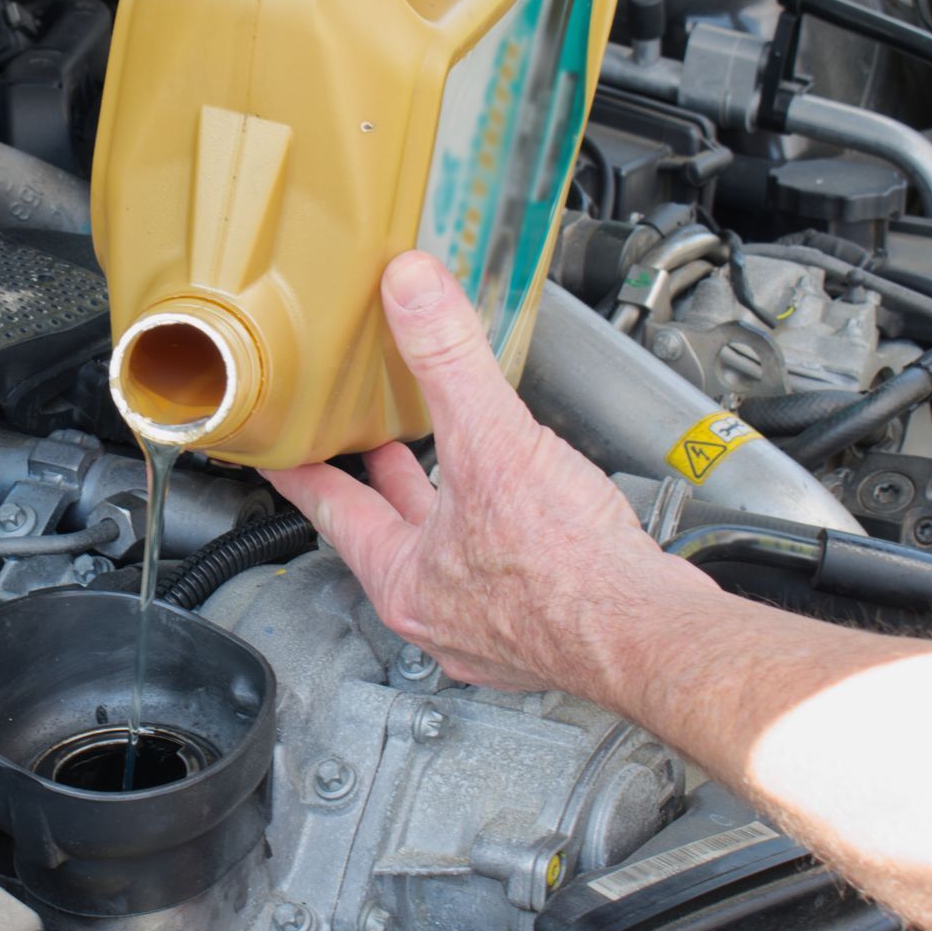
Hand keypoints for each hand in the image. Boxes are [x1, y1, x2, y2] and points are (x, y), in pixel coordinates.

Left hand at [263, 251, 712, 693]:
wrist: (651, 638)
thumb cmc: (570, 573)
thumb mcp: (494, 444)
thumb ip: (449, 360)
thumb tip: (411, 292)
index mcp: (404, 580)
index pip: (331, 512)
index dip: (304, 473)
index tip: (280, 456)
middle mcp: (438, 614)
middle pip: (389, 534)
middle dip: (379, 484)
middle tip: (362, 447)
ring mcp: (491, 628)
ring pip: (449, 555)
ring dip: (444, 506)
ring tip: (444, 464)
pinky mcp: (544, 629)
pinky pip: (504, 570)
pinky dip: (500, 532)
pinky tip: (525, 509)